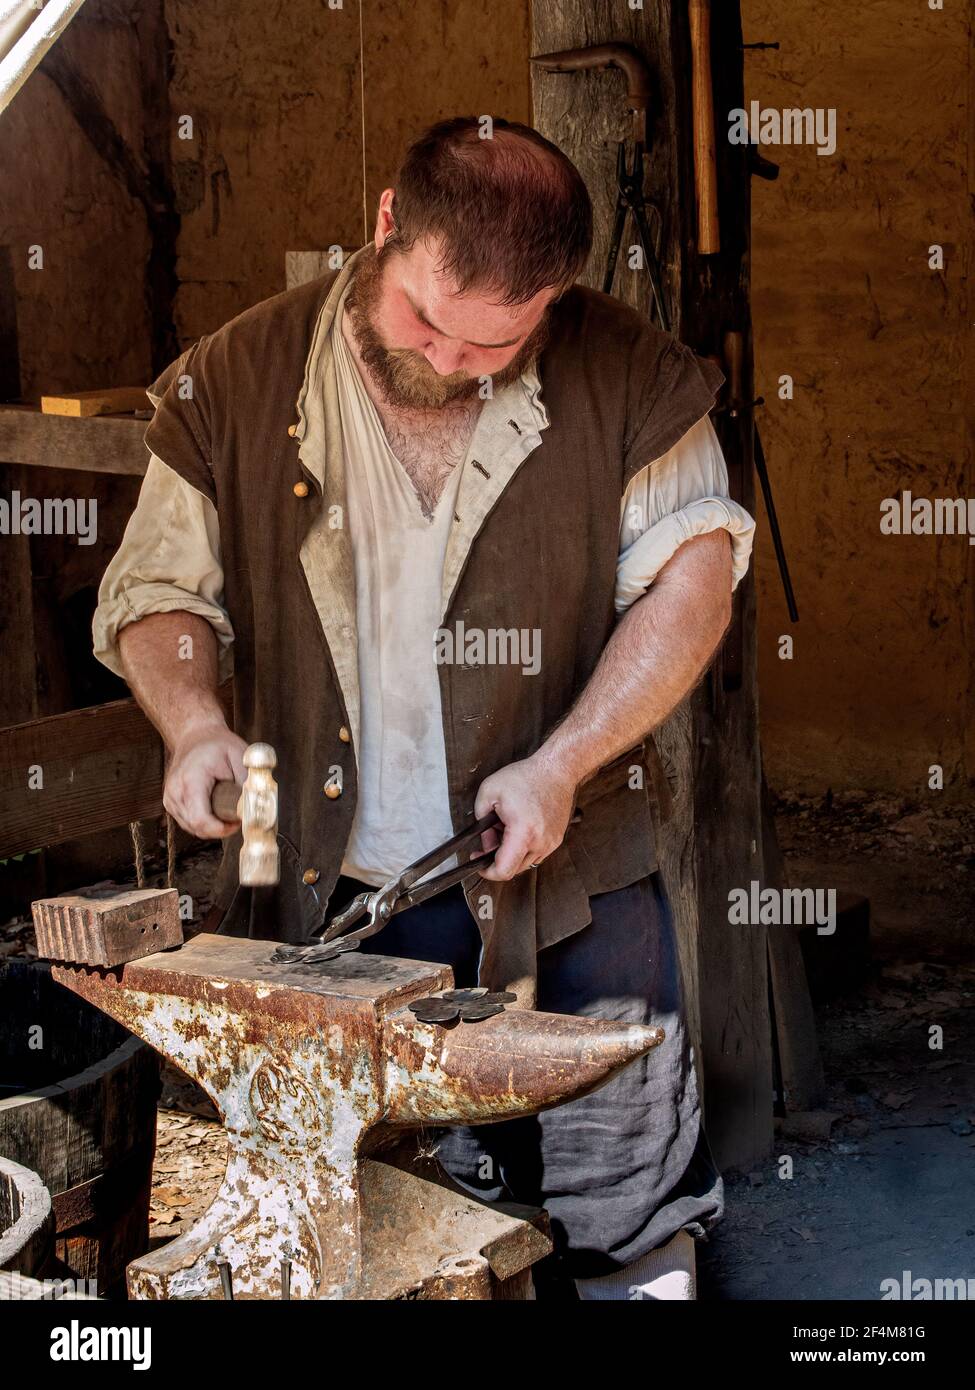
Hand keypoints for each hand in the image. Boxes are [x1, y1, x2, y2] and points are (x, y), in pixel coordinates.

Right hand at [163, 719, 247, 838]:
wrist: (195, 735)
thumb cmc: (218, 744)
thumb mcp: (240, 755)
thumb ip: (247, 781)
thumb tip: (255, 804)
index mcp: (192, 780)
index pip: (200, 820)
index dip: (221, 829)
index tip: (237, 822)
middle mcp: (176, 791)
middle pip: (198, 828)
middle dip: (220, 827)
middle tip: (237, 815)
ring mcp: (170, 798)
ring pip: (193, 828)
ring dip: (212, 826)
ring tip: (227, 808)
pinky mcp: (170, 803)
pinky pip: (188, 823)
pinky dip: (204, 821)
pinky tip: (215, 809)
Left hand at [473, 753, 576, 881]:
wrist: (556, 770)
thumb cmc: (525, 777)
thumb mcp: (489, 793)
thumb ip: (481, 823)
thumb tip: (486, 843)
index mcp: (523, 832)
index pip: (505, 870)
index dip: (488, 873)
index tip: (480, 864)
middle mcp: (541, 842)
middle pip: (514, 868)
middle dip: (498, 857)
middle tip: (490, 835)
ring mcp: (551, 842)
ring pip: (525, 862)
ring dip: (512, 853)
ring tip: (506, 828)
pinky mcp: (556, 840)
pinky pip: (535, 854)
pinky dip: (524, 847)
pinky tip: (519, 829)